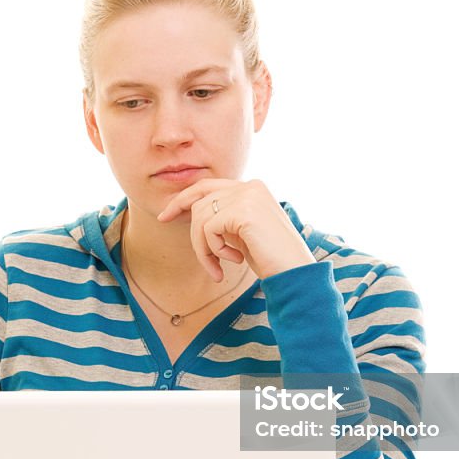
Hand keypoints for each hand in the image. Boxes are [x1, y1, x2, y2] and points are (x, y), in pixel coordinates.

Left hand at [157, 178, 314, 281]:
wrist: (295, 273)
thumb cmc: (270, 258)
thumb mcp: (242, 233)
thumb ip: (223, 218)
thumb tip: (190, 213)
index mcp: (251, 187)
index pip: (206, 186)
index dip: (182, 199)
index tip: (164, 216)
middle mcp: (250, 186)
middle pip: (199, 202)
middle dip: (194, 236)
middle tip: (208, 263)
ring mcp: (248, 196)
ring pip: (200, 217)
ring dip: (204, 248)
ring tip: (221, 266)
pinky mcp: (244, 211)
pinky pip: (208, 229)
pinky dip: (214, 250)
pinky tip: (235, 260)